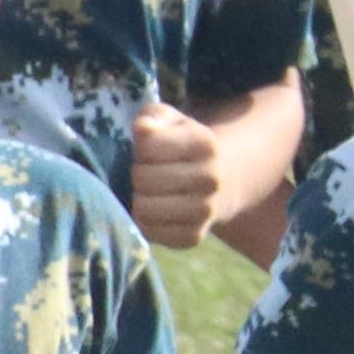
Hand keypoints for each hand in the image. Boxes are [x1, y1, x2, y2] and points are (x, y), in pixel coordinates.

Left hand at [122, 99, 220, 250]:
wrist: (217, 180)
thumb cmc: (180, 145)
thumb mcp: (169, 121)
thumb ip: (152, 117)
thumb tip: (142, 129)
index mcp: (205, 144)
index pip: (147, 146)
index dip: (139, 148)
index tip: (147, 150)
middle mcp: (210, 179)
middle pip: (142, 179)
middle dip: (136, 174)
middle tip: (145, 173)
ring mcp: (205, 210)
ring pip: (144, 209)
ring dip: (136, 199)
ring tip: (147, 191)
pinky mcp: (193, 236)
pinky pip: (150, 232)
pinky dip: (143, 222)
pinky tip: (153, 210)